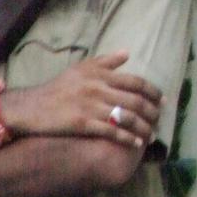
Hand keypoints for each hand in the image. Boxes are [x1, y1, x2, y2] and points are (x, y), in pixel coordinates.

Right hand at [2, 51, 160, 148]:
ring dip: (143, 127)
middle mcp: (98, 88)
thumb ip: (106, 61)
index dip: (153, 91)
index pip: (135, 82)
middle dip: (152, 112)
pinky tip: (136, 143)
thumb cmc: (59, 87)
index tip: (163, 100)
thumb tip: (128, 53)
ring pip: (126, 117)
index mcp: (100, 74)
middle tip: (160, 120)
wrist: (32, 106)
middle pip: (135, 100)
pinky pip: (110, 131)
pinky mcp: (82, 124)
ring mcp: (90, 107)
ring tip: (151, 135)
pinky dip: (126, 137)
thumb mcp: (81, 68)